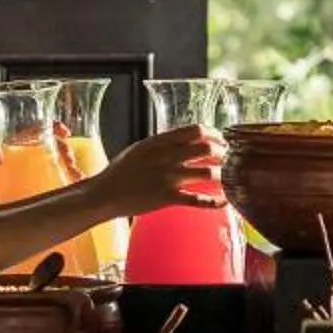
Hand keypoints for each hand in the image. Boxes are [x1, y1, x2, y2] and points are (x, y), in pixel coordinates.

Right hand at [94, 125, 225, 217]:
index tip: (220, 140)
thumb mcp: (140, 148)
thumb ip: (162, 144)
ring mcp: (168, 177)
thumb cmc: (120, 172)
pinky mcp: (167, 197)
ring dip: (222, 176)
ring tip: (228, 179)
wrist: (105, 194)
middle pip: (206, 148)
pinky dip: (214, 202)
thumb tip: (182, 141)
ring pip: (207, 173)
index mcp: (159, 142)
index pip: (195, 130)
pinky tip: (223, 202)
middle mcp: (166, 157)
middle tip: (228, 159)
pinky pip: (198, 199)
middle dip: (222, 153)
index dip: (213, 134)